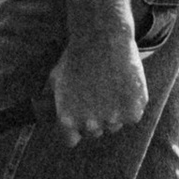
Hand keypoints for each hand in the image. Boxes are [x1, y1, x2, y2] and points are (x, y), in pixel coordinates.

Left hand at [48, 26, 149, 145]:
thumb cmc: (76, 57)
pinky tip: (124, 84)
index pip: (71, 140)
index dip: (75, 126)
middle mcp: (89, 125)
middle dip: (95, 116)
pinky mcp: (133, 112)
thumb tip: (45, 116)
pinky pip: (133, 116)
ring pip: (115, 124)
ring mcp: (113, 120)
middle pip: (94, 132)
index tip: (79, 112)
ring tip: (110, 84)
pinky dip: (131, 104)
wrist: (102, 38)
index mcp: (67, 121)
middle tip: (97, 92)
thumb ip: (52, 103)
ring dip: (114, 111)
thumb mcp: (56, 80)